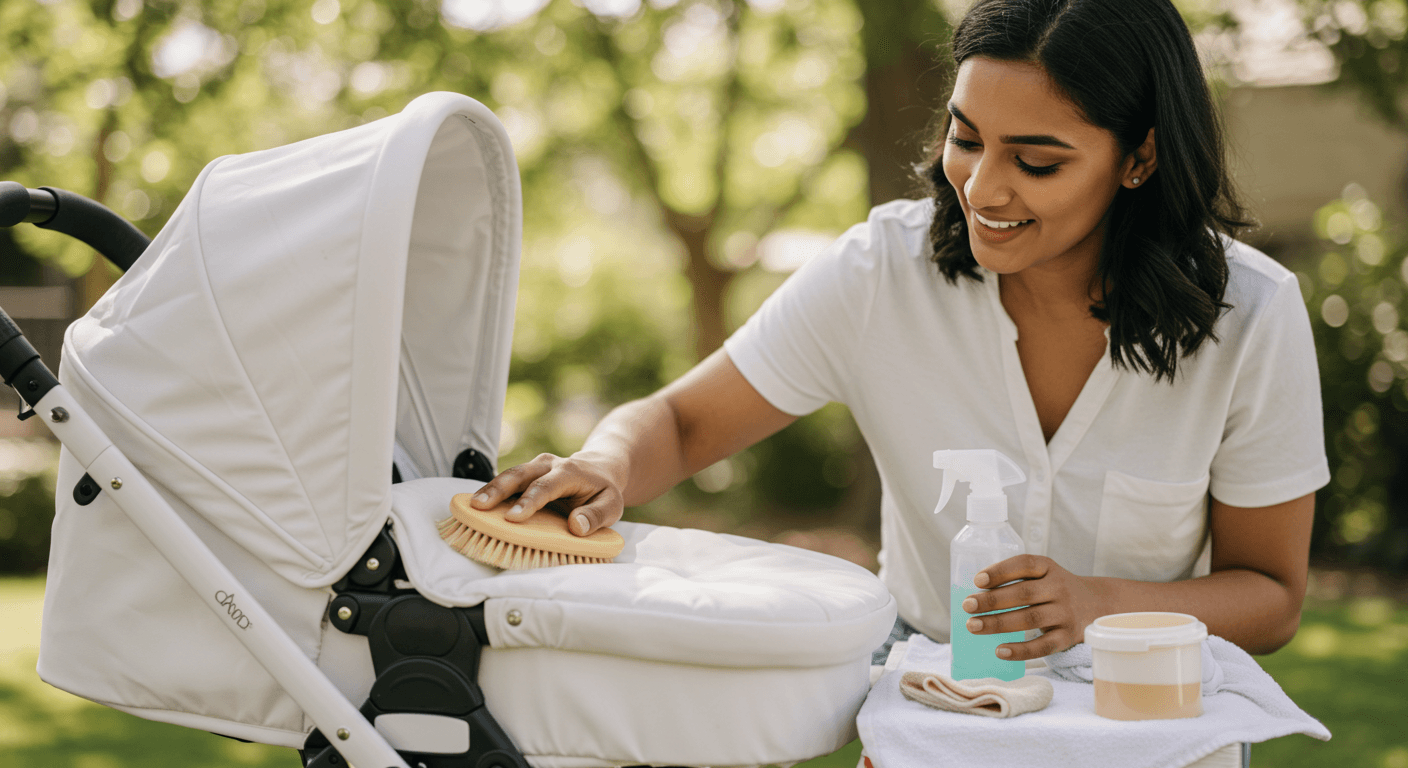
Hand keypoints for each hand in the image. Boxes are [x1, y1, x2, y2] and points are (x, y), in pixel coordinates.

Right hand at [468, 452, 625, 536]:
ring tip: (470, 507)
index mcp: (569, 472)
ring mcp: (534, 468)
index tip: (513, 518)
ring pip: (509, 475)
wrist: (600, 468)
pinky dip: (491, 493)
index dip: (529, 502)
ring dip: (489, 490)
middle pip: (519, 474)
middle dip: (498, 490)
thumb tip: (576, 526)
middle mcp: (548, 465)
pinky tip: (475, 507)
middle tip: (479, 507)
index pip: (546, 486)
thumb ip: (596, 516)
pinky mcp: (526, 475)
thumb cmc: (603, 491)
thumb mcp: (612, 505)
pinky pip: (507, 482)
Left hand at [961, 555, 1103, 660]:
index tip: (978, 580)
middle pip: (1023, 594)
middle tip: (967, 606)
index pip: (1024, 564)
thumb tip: (975, 597)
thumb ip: (1016, 580)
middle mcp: (1059, 588)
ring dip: (999, 623)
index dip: (1001, 571)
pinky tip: (1000, 651)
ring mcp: (1065, 613)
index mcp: (1048, 568)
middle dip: (992, 600)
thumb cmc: (1054, 590)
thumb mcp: (1042, 575)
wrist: (1096, 605)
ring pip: (1030, 619)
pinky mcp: (1068, 637)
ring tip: (973, 626)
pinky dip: (1021, 650)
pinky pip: (1043, 645)